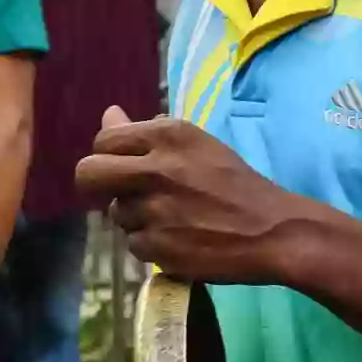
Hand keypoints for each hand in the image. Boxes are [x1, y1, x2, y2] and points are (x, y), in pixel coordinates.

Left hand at [76, 107, 328, 284]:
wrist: (273, 231)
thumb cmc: (235, 183)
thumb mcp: (196, 144)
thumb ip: (146, 131)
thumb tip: (108, 114)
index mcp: (166, 136)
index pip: (103, 141)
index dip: (108, 155)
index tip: (125, 166)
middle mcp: (155, 169)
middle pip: (88, 173)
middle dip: (97, 184)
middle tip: (122, 192)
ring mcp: (155, 211)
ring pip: (116, 214)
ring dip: (136, 217)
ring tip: (172, 217)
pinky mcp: (158, 247)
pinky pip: (134, 244)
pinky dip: (152, 243)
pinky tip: (179, 238)